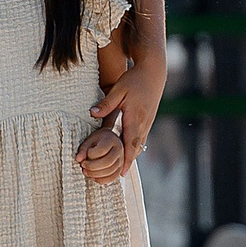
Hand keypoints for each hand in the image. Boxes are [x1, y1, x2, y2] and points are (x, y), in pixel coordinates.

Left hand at [75, 122, 126, 184]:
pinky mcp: (120, 168)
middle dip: (92, 166)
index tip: (85, 154)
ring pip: (110, 171)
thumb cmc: (98, 140)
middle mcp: (119, 149)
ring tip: (86, 172)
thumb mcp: (90, 140)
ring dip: (96, 174)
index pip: (102, 150)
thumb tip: (78, 159)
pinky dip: (102, 180)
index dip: (91, 154)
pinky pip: (113, 177)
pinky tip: (93, 178)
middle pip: (107, 162)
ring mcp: (121, 160)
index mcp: (111, 139)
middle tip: (83, 165)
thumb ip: (84, 149)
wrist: (110, 140)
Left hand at [89, 45, 166, 171]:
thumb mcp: (119, 89)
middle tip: (120, 175)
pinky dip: (136, 145)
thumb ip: (106, 104)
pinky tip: (130, 150)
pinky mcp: (148, 118)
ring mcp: (147, 121)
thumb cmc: (135, 79)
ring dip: (132, 154)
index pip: (130, 144)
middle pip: (136, 147)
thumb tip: (92, 114)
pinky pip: (142, 136)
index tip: (122, 172)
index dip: (127, 159)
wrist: (153, 72)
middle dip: (129, 161)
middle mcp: (143, 122)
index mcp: (134, 118)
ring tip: (123, 167)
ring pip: (140, 143)